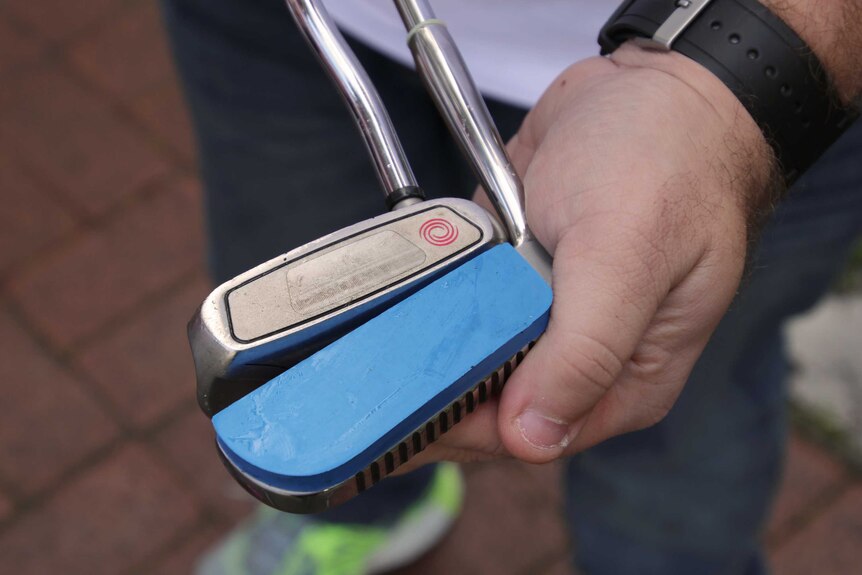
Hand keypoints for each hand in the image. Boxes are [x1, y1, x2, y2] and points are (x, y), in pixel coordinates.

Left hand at [399, 43, 778, 471]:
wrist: (651, 87)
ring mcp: (551, 319)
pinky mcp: (523, 280)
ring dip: (426, 354)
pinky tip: (394, 312)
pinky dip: (434, 308)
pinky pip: (468, 310)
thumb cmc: (664, 162)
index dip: (466, 428)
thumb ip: (585, 352)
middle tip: (363, 385)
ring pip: (475, 360)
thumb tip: (532, 439)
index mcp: (629, 379)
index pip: (533, 433)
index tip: (400, 413)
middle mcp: (588, 360)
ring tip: (359, 357)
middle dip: (435, 395)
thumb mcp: (626, 257)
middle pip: (496, 405)